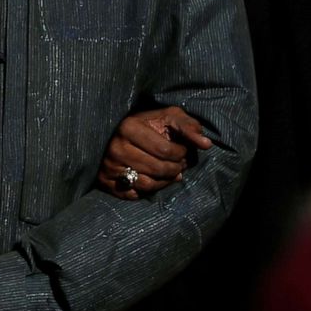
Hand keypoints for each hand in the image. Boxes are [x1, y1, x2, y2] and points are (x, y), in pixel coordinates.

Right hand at [97, 106, 211, 199]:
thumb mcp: (169, 116)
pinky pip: (133, 194)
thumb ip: (188, 127)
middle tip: (179, 164)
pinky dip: (147, 191)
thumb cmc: (148, 124)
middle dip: (175, 169)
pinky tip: (153, 180)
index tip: (182, 150)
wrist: (115, 131)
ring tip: (170, 173)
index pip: (165, 151)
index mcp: (128, 127)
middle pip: (157, 169)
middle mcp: (116, 147)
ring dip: (165, 182)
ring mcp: (109, 165)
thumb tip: (206, 144)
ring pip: (146, 185)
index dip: (181, 154)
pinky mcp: (104, 180)